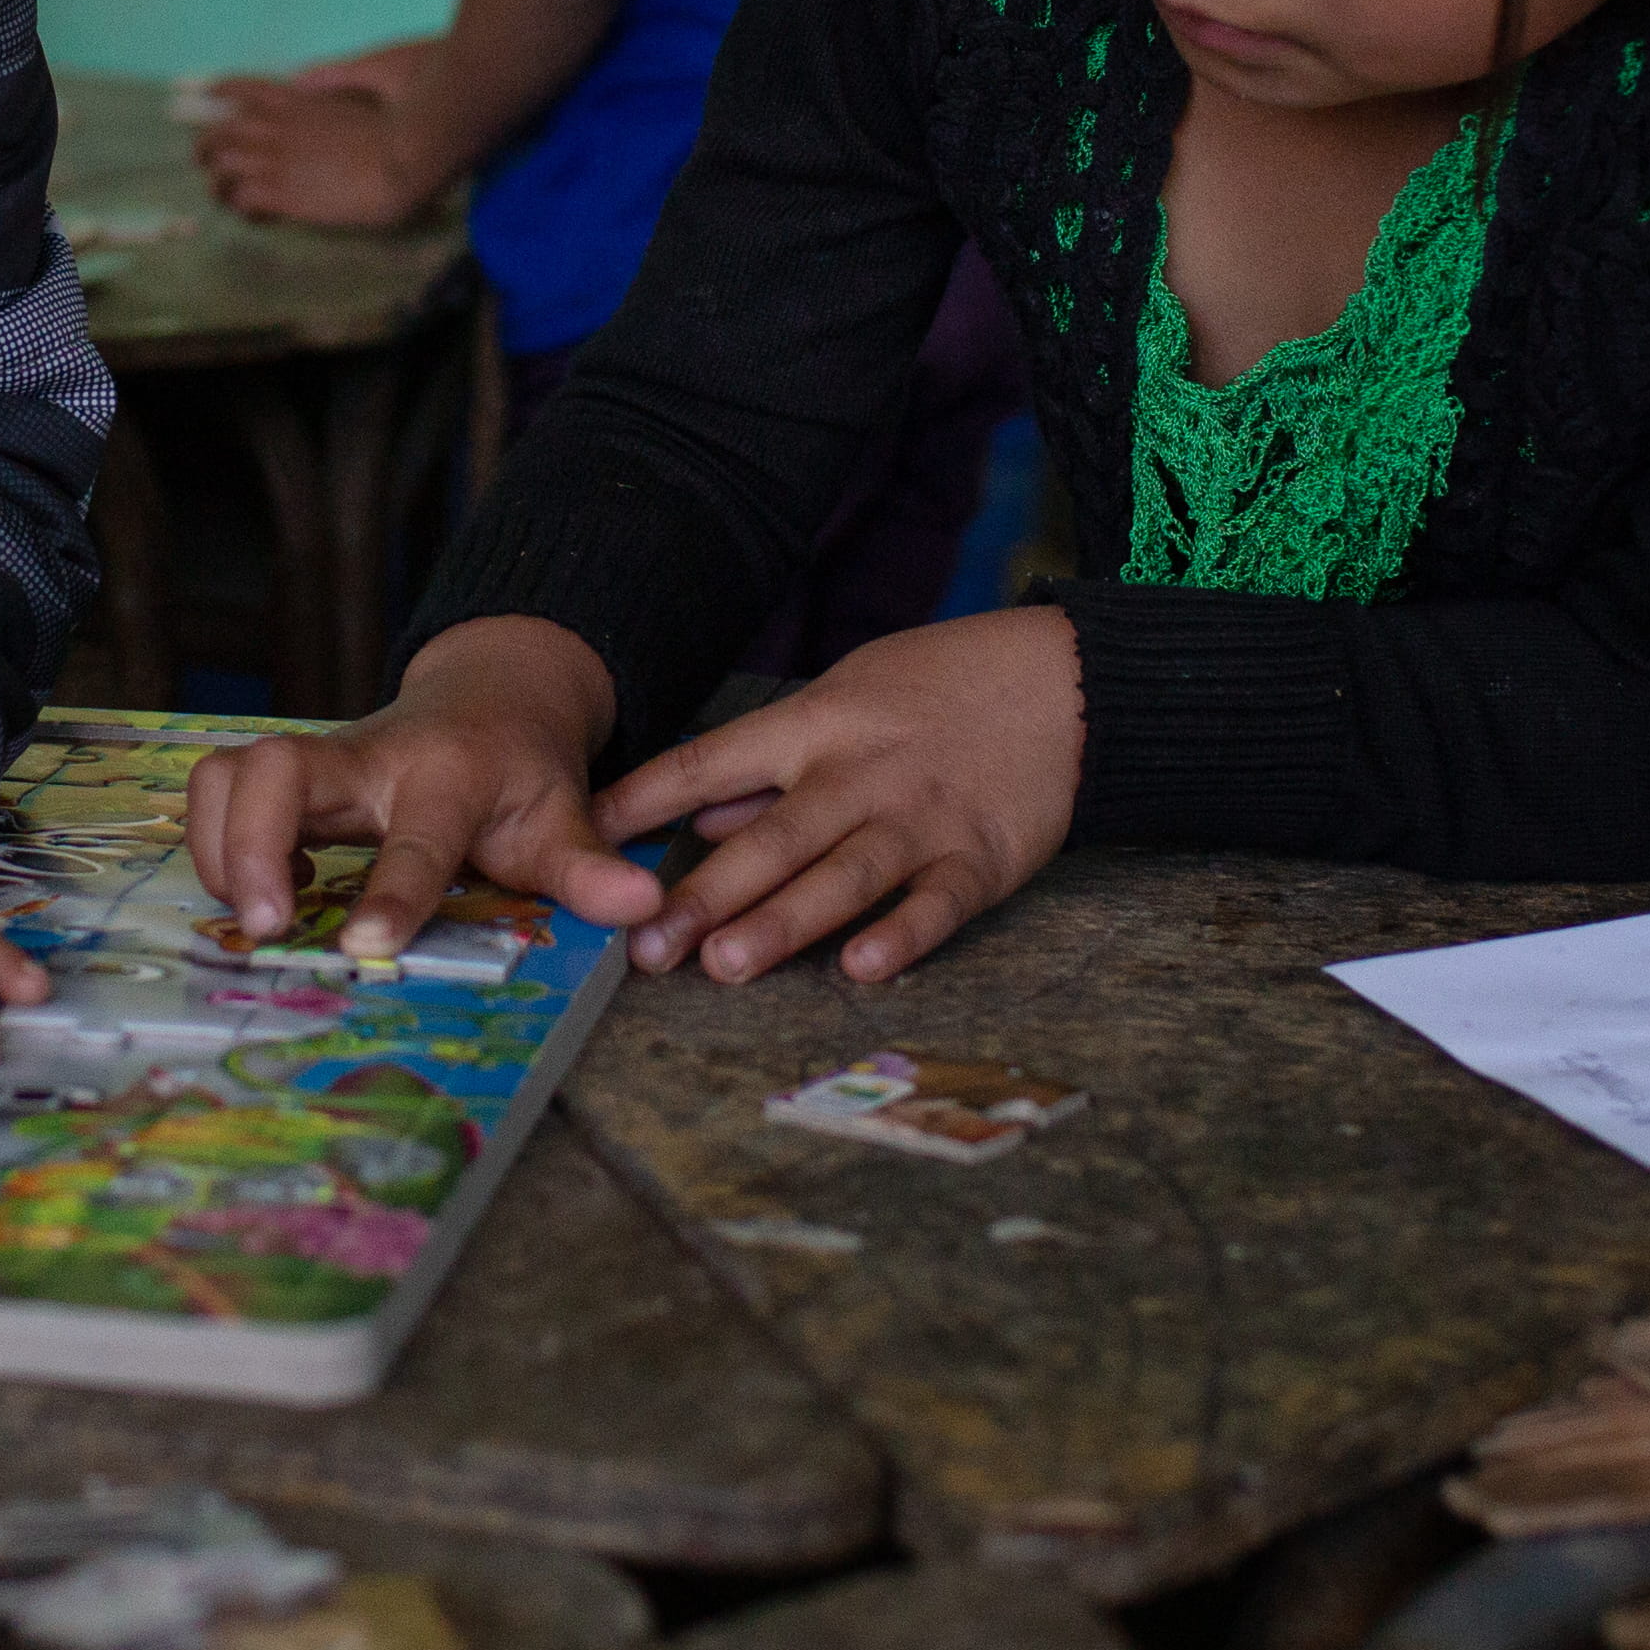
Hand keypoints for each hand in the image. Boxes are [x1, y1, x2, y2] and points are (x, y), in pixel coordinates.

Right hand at [189, 616, 668, 955]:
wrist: (492, 692)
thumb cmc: (522, 772)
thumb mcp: (566, 818)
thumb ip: (590, 868)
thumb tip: (644, 908)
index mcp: (446, 775)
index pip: (414, 836)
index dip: (390, 891)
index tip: (364, 948)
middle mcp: (367, 756)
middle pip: (277, 771)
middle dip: (250, 848)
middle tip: (265, 927)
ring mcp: (316, 759)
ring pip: (228, 773)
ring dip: (218, 849)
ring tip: (254, 917)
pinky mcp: (280, 771)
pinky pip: (216, 790)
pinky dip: (211, 846)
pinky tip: (253, 894)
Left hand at [195, 49, 449, 228]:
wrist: (402, 160)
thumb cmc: (391, 128)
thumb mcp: (355, 95)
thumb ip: (327, 86)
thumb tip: (306, 82)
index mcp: (295, 101)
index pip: (240, 89)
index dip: (217, 95)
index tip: (206, 101)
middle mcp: (277, 127)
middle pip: (218, 132)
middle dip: (205, 148)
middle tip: (208, 162)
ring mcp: (277, 161)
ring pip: (221, 168)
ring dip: (218, 184)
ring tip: (226, 197)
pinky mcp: (283, 194)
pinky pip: (242, 201)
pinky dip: (241, 209)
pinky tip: (256, 215)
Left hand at [597, 605, 1084, 988]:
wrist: (1064, 683)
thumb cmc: (940, 690)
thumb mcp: (845, 697)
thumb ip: (771, 763)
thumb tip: (695, 814)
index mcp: (815, 726)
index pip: (711, 761)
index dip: (647, 800)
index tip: (586, 836)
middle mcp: (859, 774)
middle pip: (771, 839)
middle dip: (706, 896)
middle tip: (647, 950)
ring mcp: (920, 818)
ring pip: (842, 876)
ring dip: (784, 923)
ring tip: (727, 967)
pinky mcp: (981, 858)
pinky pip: (936, 903)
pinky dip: (902, 934)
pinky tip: (863, 966)